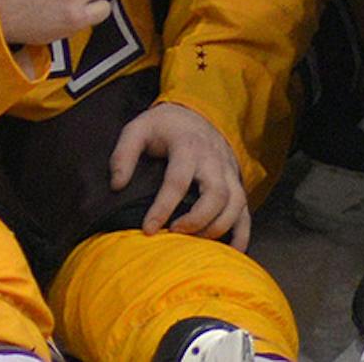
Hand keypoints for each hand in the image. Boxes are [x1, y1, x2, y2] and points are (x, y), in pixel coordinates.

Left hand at [109, 101, 250, 250]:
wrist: (194, 113)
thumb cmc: (163, 127)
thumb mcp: (137, 130)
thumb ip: (123, 155)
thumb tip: (117, 185)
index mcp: (187, 146)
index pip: (177, 181)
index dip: (162, 208)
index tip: (148, 230)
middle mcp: (213, 159)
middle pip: (216, 194)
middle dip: (197, 220)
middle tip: (175, 233)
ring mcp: (229, 171)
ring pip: (235, 203)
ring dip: (218, 227)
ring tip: (195, 243)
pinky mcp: (237, 182)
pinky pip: (246, 210)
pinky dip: (242, 233)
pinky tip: (232, 251)